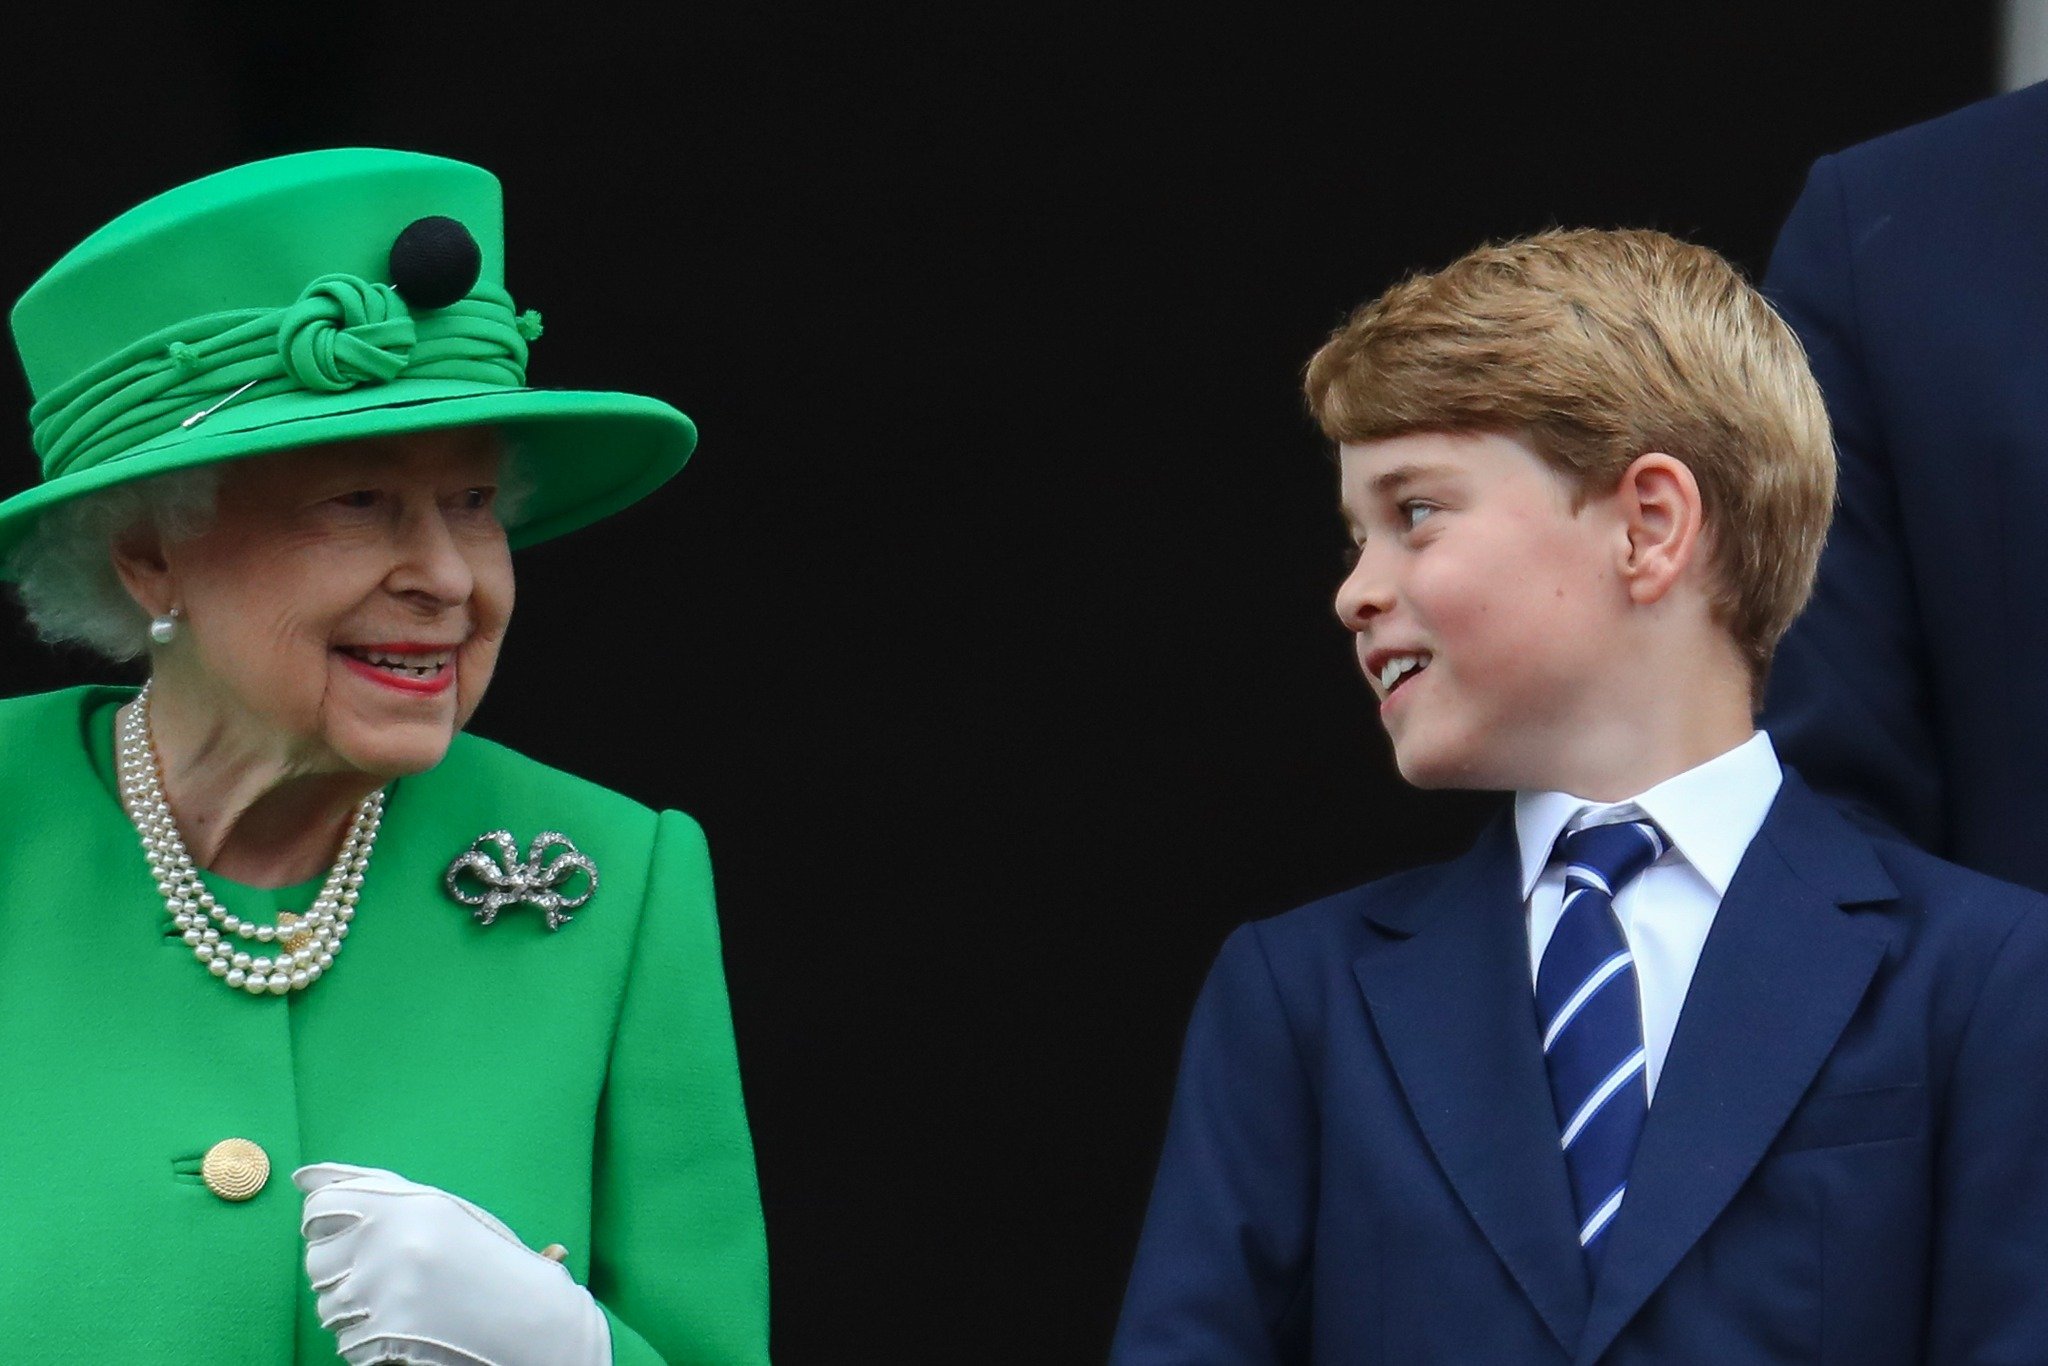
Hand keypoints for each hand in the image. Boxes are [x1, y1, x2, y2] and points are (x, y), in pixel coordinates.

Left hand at [295, 1162, 610, 1365]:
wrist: (528, 1314)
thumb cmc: (481, 1255)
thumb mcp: (434, 1208)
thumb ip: (369, 1186)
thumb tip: (301, 1178)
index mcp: (403, 1202)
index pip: (319, 1209)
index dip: (326, 1226)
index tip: (350, 1236)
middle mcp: (389, 1241)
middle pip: (316, 1262)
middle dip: (343, 1272)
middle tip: (390, 1275)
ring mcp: (385, 1289)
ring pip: (327, 1307)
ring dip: (356, 1309)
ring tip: (405, 1301)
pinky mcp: (386, 1332)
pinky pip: (345, 1342)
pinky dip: (368, 1341)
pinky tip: (408, 1326)